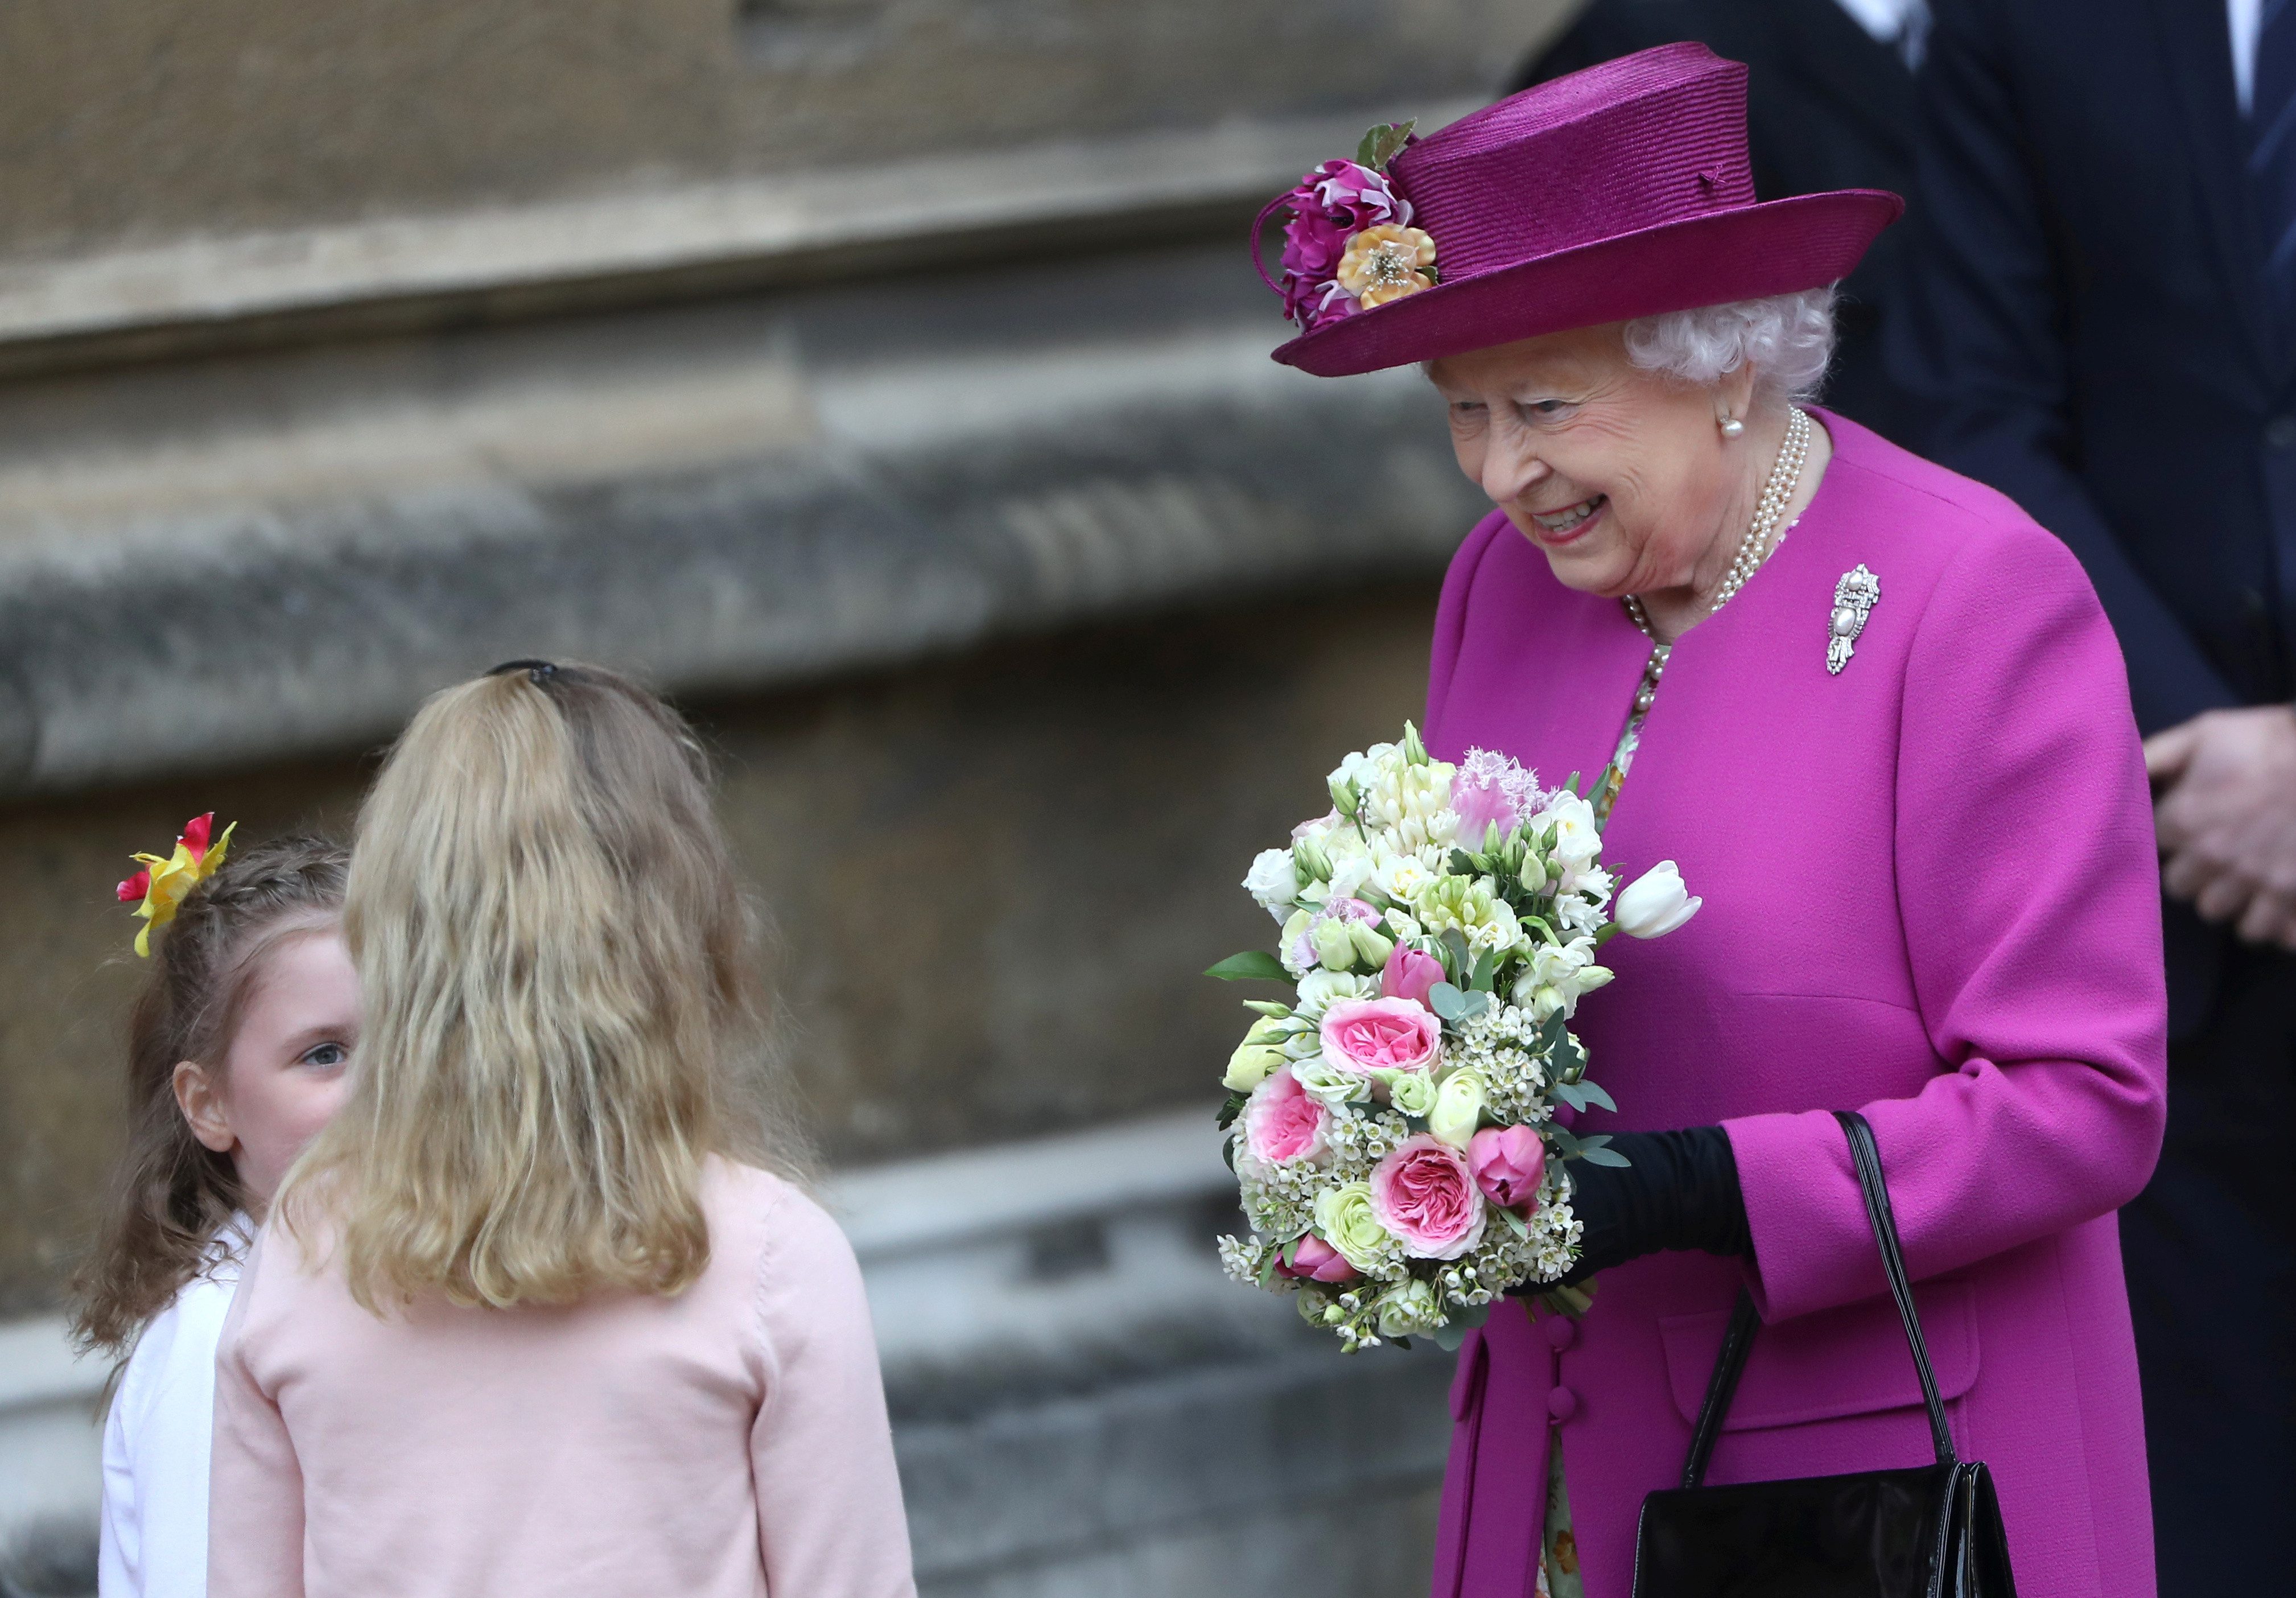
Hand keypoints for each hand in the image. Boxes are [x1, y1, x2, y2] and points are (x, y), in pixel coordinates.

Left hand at [2145, 706, 2295, 947]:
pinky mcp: (2293, 896)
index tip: (2189, 824)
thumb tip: (2121, 770)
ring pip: (2220, 913)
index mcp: (2185, 820)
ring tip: (2243, 880)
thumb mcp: (2207, 732)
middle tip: (2216, 856)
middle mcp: (2214, 857)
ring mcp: (2256, 880)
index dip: (2173, 834)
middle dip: (2196, 873)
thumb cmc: (2270, 739)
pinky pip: (2270, 932)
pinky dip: (2273, 924)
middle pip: (2183, 888)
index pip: (2155, 846)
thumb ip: (2157, 755)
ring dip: (2229, 900)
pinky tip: (2275, 906)